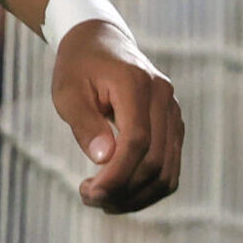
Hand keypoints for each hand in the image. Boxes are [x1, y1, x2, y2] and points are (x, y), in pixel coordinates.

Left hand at [50, 22, 182, 213]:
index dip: (116, 174)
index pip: (137, 141)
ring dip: (136, 196)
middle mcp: (164, 98)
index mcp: (137, 83)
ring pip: (167, 171)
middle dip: (123, 189)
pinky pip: (169, 167)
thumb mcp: (68, 91)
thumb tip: (104, 159)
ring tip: (102, 200)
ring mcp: (174, 113)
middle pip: (155, 161)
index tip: (90, 192)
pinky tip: (120, 193)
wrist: (100, 43)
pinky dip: (147, 188)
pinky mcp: (174, 126)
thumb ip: (85, 123)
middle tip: (89, 197)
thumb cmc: (78, 67)